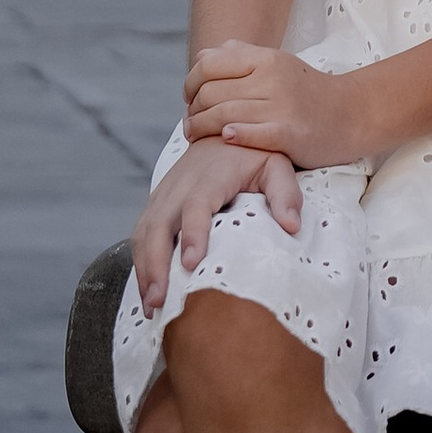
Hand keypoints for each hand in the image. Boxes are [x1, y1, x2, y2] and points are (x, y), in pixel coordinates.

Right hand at [130, 133, 301, 311]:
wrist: (223, 127)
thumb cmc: (253, 152)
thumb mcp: (276, 164)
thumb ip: (285, 193)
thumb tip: (291, 227)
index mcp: (212, 175)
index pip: (197, 204)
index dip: (193, 233)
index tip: (192, 264)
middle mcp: (181, 184)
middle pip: (159, 223)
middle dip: (155, 263)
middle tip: (159, 300)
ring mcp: (164, 193)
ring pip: (144, 231)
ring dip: (143, 269)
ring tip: (151, 305)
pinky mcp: (156, 202)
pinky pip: (141, 233)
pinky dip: (140, 262)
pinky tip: (147, 291)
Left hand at [185, 40, 368, 167]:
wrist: (349, 113)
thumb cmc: (306, 91)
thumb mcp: (277, 63)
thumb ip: (240, 56)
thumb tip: (204, 57)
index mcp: (266, 58)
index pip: (209, 65)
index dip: (190, 83)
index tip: (189, 99)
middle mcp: (272, 78)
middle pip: (212, 92)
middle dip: (193, 110)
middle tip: (190, 123)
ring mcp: (281, 105)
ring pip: (224, 114)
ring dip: (201, 128)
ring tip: (195, 136)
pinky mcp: (289, 133)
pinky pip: (251, 133)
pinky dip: (233, 135)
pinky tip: (225, 137)